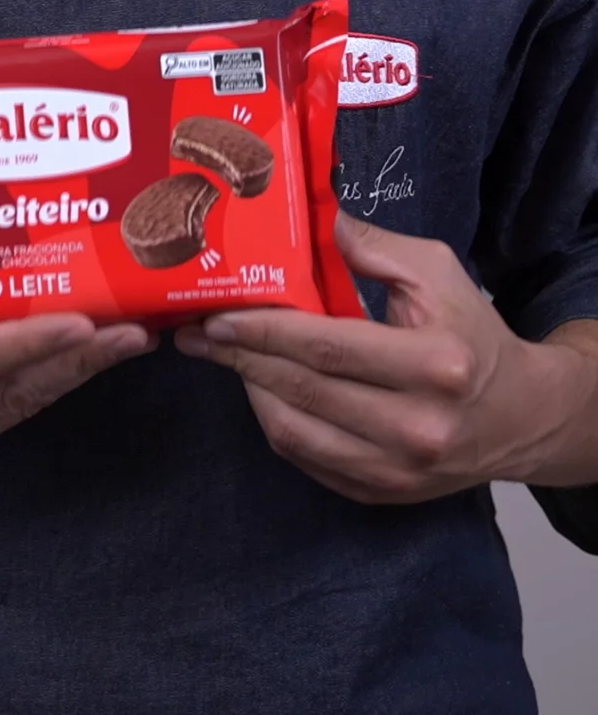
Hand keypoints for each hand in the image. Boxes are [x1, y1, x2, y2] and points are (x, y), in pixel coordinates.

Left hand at [173, 212, 597, 502]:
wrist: (519, 415)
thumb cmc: (471, 332)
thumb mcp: (437, 271)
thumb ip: (372, 245)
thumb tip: (311, 220)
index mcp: (434, 364)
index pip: (328, 348)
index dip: (264, 331)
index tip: (217, 315)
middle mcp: (416, 427)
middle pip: (303, 390)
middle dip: (239, 358)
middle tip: (196, 333)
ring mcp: (398, 471)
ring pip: (294, 434)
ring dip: (250, 390)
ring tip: (225, 355)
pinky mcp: (382, 494)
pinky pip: (307, 460)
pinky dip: (276, 422)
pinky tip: (261, 387)